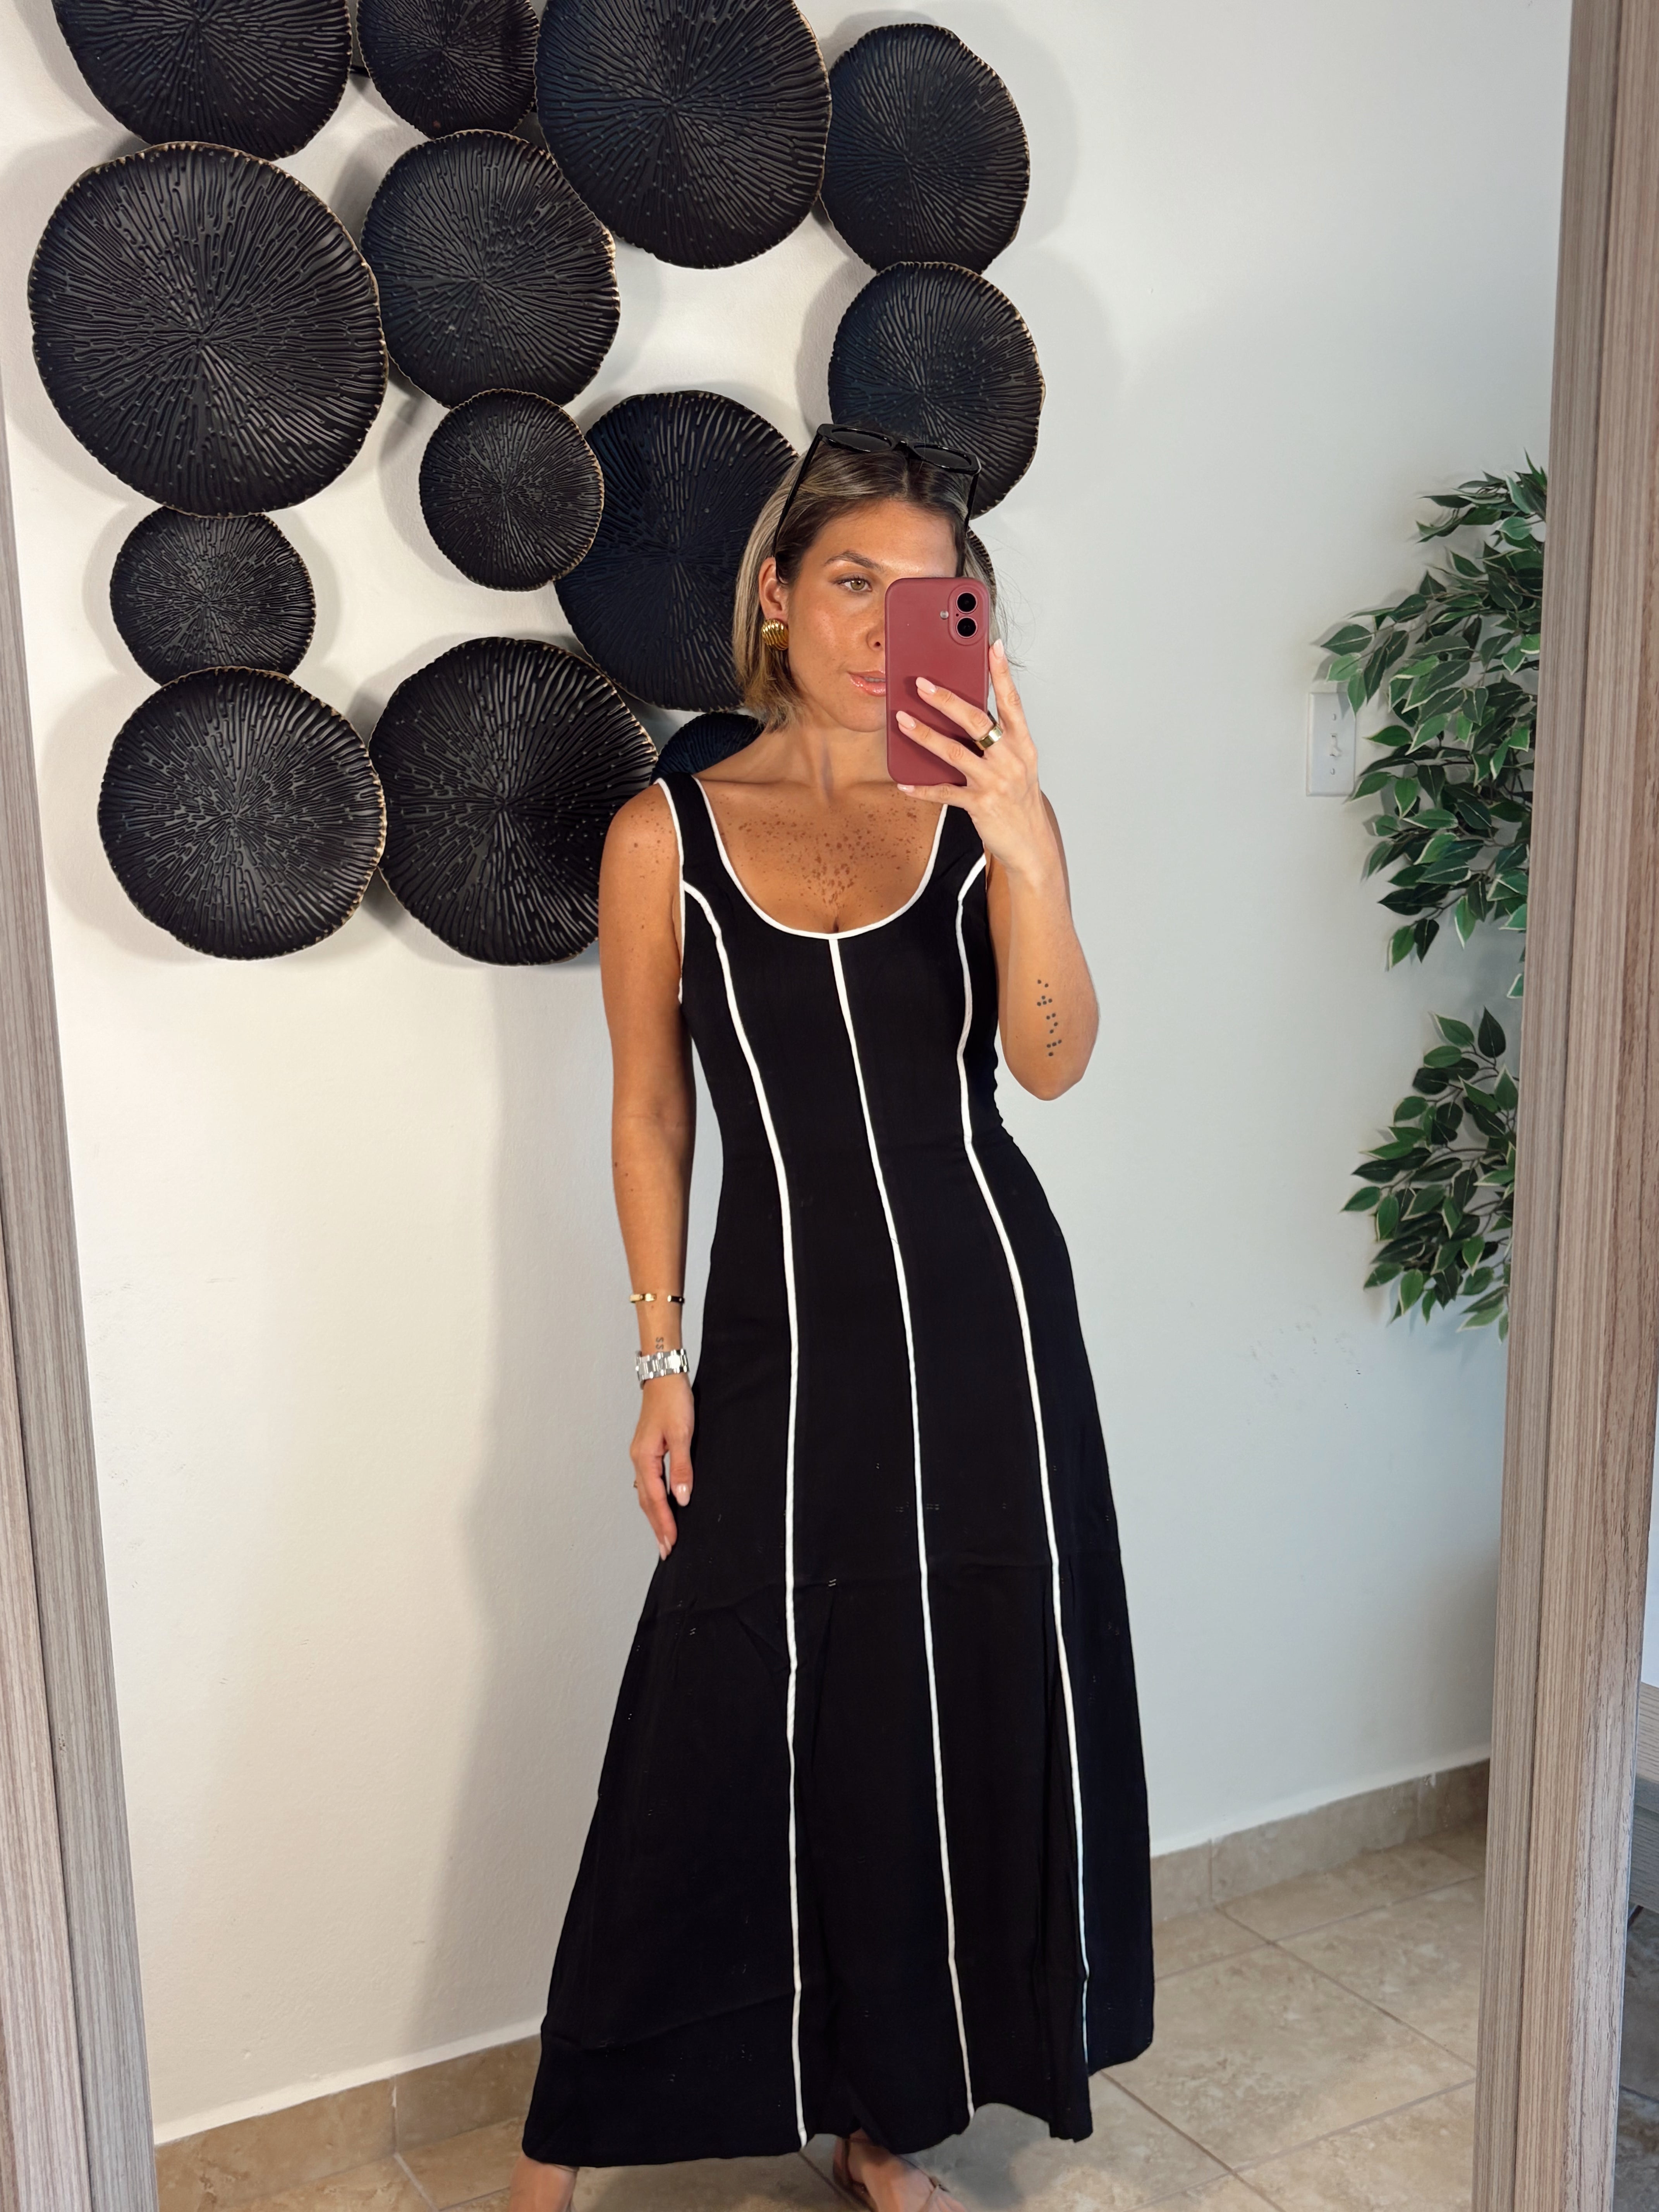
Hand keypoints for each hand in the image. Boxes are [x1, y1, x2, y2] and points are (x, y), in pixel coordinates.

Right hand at [630, 1375, 692, 1559]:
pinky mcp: (647, 1450)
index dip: (664, 1523)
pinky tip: (658, 1505)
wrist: (664, 1377)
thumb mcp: (682, 1434)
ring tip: (663, 1535)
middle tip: (666, 1550)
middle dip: (656, 1527)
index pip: (655, 1499)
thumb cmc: (672, 1401)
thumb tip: (682, 1497)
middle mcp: (638, 1459)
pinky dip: (653, 1499)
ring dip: (654, 1516)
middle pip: (646, 1502)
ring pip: (645, 1494)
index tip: (672, 1543)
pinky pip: (648, 1482)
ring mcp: (641, 1455)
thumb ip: (682, 1468)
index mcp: (644, 1458)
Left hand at [893, 639, 1061, 889]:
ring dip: (925, 735)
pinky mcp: (980, 804)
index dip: (1002, 674)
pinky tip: (904, 784)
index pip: (1012, 702)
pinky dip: (922, 789)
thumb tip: (964, 713)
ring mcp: (995, 782)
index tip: (992, 647)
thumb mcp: (1018, 764)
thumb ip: (997, 740)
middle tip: (922, 684)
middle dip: (946, 700)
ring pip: (954, 752)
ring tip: (902, 720)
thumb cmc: (1019, 799)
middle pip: (977, 721)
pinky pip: (944, 792)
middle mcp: (1011, 759)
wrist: (1031, 843)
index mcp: (1022, 745)